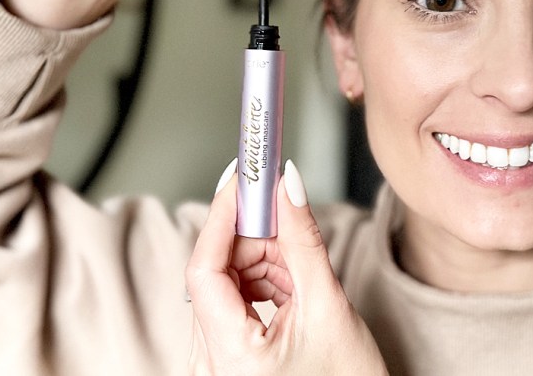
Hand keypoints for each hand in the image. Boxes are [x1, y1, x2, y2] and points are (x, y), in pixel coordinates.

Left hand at [186, 160, 387, 375]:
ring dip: (264, 261)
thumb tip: (288, 185)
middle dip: (254, 237)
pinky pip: (235, 300)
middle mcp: (208, 362)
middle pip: (216, 271)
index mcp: (228, 355)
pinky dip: (264, 282)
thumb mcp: (329, 305)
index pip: (203, 267)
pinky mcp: (226, 355)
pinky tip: (292, 289)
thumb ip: (303, 240)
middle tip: (287, 209)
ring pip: (227, 282)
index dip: (223, 214)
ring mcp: (214, 361)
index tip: (246, 175)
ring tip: (303, 273)